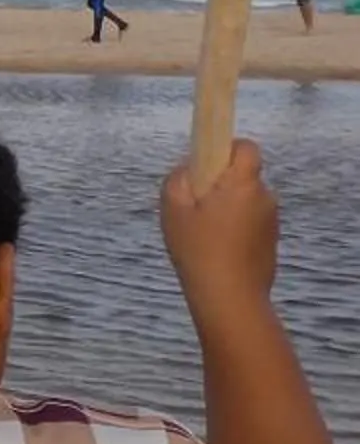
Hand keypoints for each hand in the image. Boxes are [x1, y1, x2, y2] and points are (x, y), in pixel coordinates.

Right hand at [162, 142, 281, 320]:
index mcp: (243, 183)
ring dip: (228, 206)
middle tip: (195, 204)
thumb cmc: (198, 248)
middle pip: (243, 175)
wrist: (229, 296)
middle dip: (221, 182)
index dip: (227, 148)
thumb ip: (178, 178)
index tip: (205, 165)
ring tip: (203, 231)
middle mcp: (264, 197)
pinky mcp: (271, 241)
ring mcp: (271, 221)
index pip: (246, 147)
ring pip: (246, 199)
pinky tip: (217, 248)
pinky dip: (236, 226)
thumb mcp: (172, 208)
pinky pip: (251, 220)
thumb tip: (190, 167)